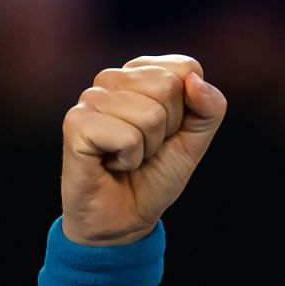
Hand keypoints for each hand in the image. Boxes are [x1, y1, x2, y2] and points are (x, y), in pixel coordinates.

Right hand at [59, 54, 226, 245]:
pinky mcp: (75, 123)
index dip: (188, 109)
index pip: (185, 67)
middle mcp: (112, 79)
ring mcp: (90, 98)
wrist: (125, 218)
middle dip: (168, 128)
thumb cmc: (156, 174)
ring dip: (147, 148)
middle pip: (168, 86)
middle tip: (146, 147)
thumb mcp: (195, 140)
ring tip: (128, 157)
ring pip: (150, 114)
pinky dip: (129, 159)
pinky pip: (127, 137)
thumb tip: (194, 79)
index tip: (167, 132)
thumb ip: (209, 108)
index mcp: (140, 74)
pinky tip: (112, 164)